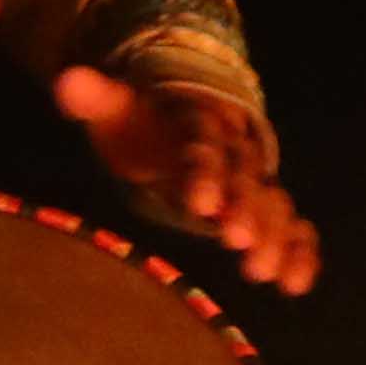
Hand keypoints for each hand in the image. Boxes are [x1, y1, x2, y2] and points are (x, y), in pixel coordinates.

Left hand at [55, 62, 319, 294]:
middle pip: (244, 179)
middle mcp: (234, 149)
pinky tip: (297, 283)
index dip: (204, 174)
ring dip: (273, 236)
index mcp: (199, 122)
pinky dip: (299, 250)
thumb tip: (66, 81)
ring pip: (272, 203)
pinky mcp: (263, 206)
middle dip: (244, 210)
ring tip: (262, 273)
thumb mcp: (116, 109)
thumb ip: (96, 99)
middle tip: (239, 243)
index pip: (204, 147)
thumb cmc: (141, 123)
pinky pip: (292, 225)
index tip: (201, 205)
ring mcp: (252, 179)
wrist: (179, 118)